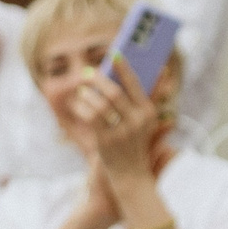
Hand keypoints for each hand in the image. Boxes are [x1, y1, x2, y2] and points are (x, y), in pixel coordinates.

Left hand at [70, 56, 165, 185]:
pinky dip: (81, 107)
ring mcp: (122, 132)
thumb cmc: (135, 141)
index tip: (114, 54)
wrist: (131, 174)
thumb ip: (145, 97)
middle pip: (114, 92)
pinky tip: (78, 103)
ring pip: (100, 104)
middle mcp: (138, 121)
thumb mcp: (144, 121)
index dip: (124, 68)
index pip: (135, 85)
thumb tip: (147, 72)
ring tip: (82, 89)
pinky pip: (90, 117)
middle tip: (87, 72)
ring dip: (87, 94)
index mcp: (149, 112)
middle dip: (98, 79)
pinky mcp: (106, 142)